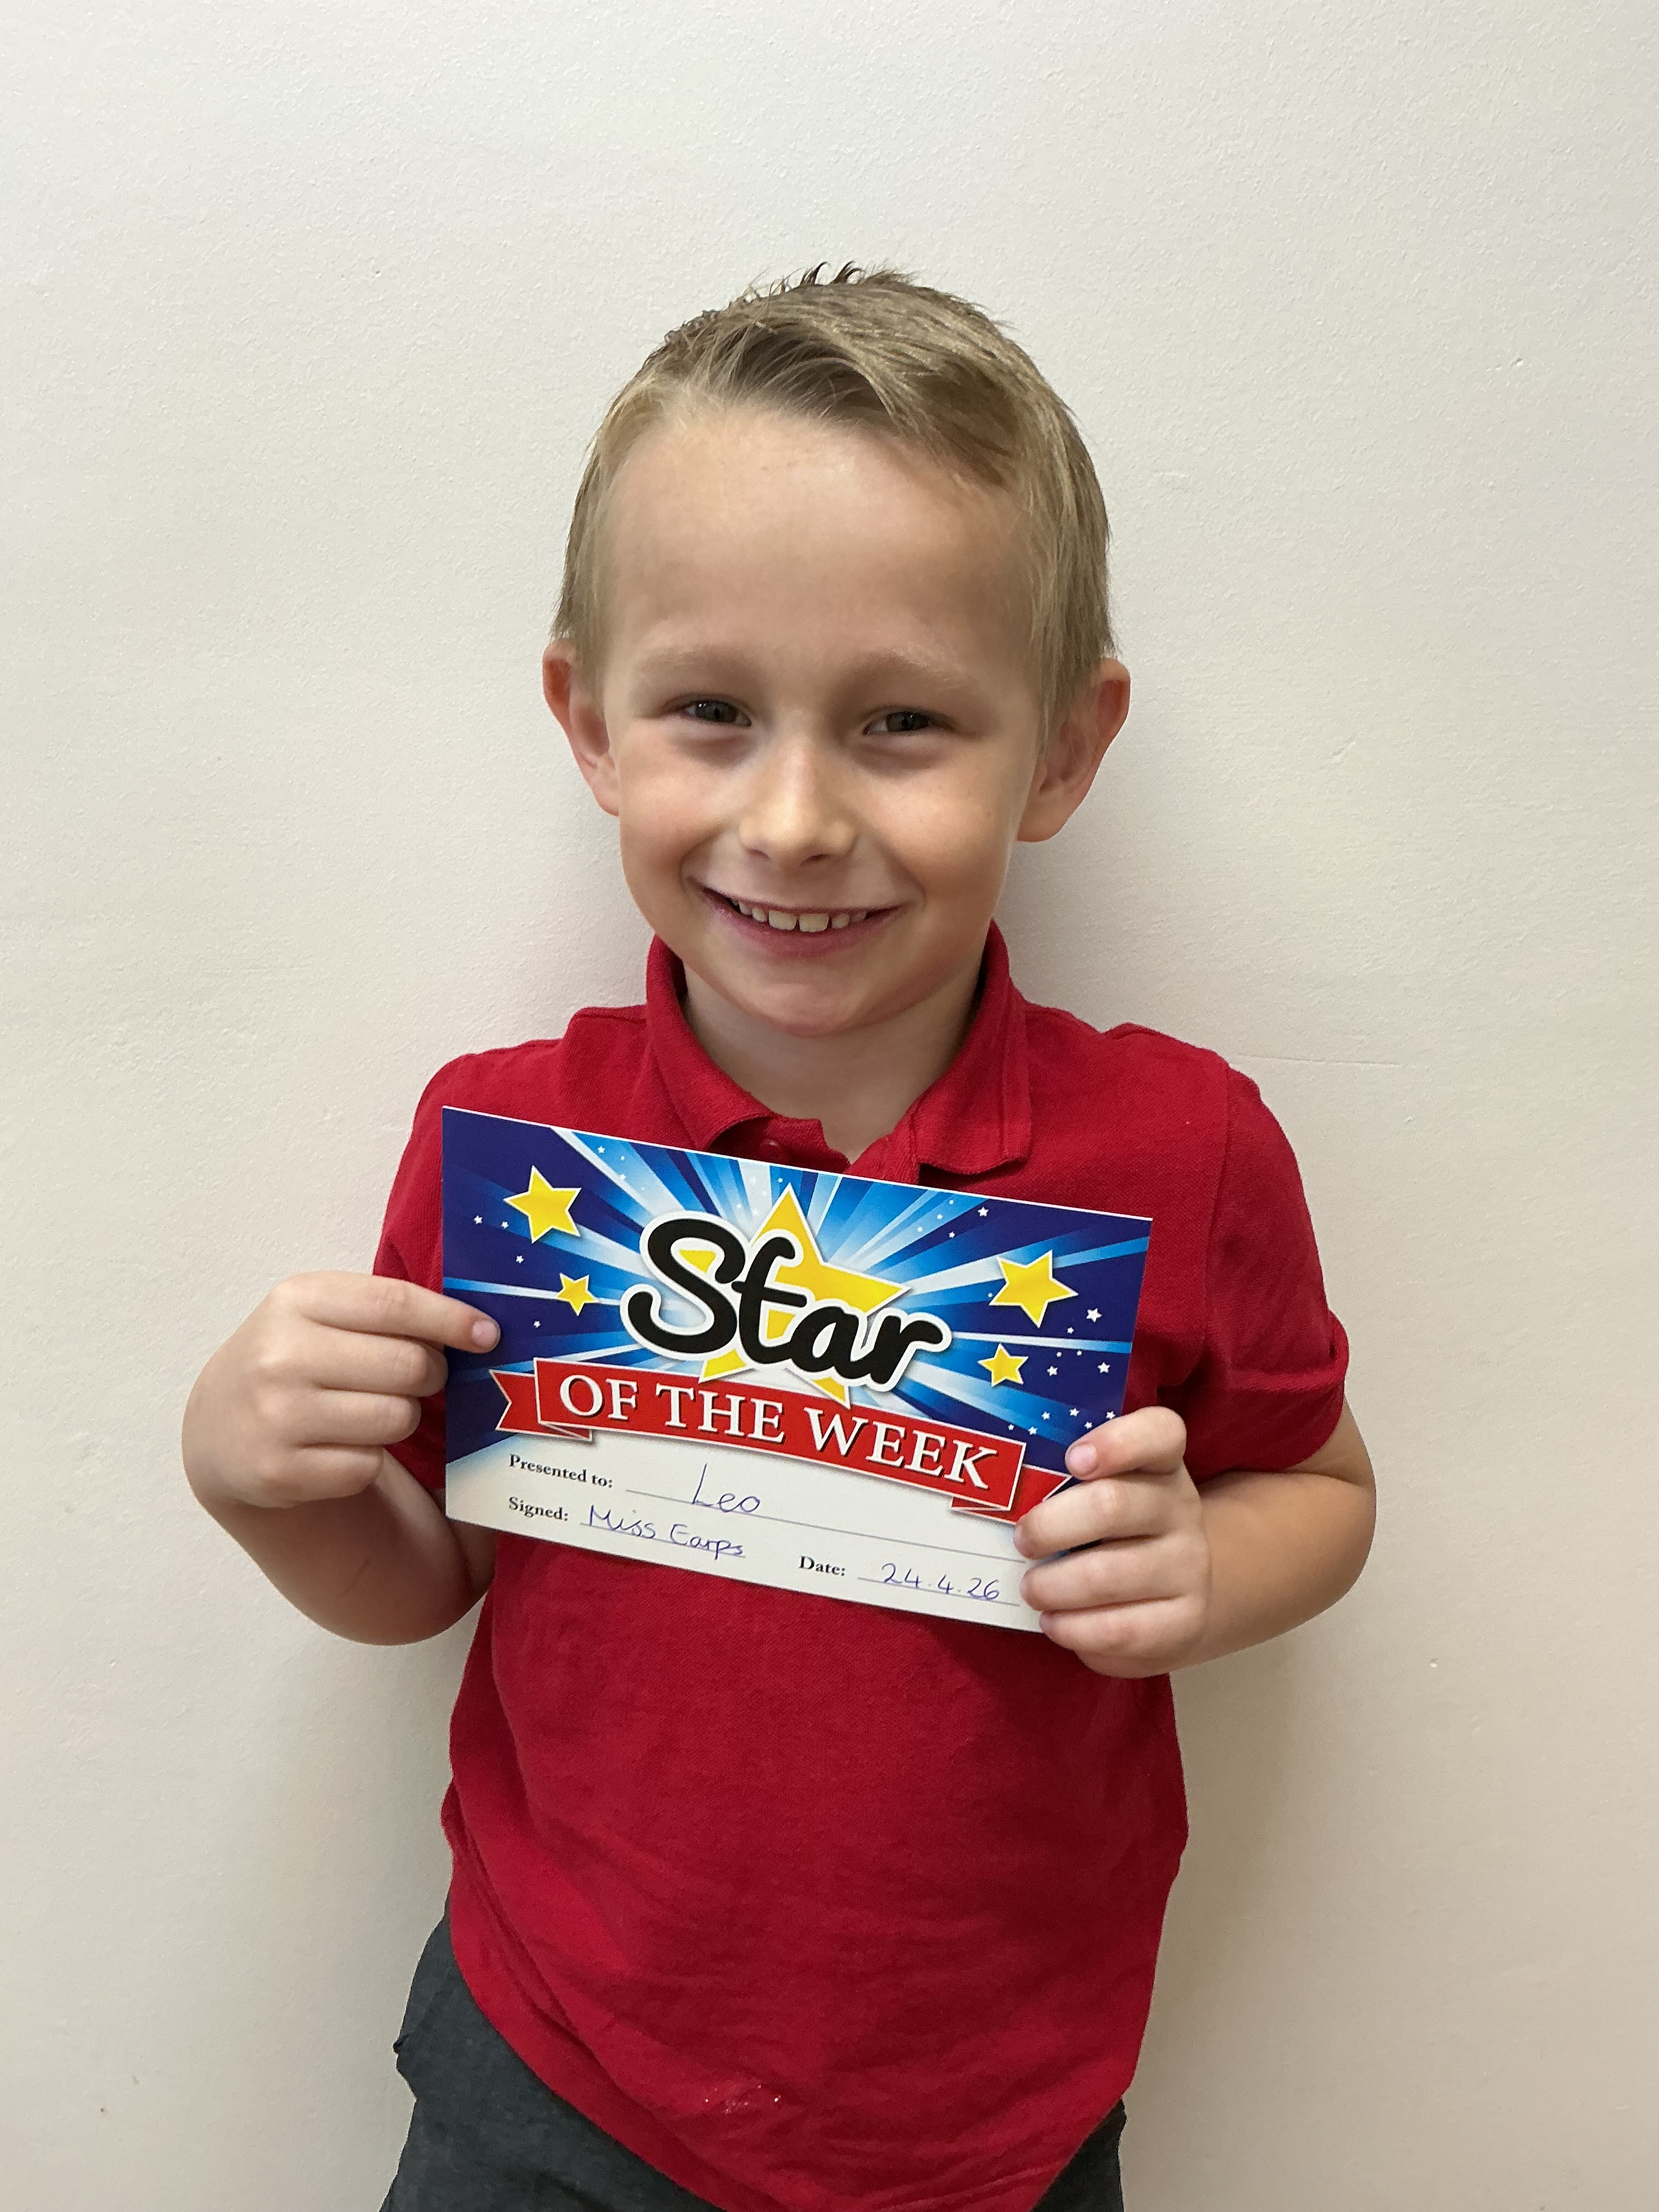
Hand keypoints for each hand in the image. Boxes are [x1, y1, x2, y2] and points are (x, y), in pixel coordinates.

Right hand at [182, 1272, 498, 1512]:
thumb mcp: (321, 1314)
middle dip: (430, 1373)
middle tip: (419, 1377)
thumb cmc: (293, 1360)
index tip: (488, 1334)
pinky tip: (340, 1446)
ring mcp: (276, 1417)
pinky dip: (369, 1459)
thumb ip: (385, 1309)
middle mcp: (280, 1356)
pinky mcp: (279, 1473)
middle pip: (408, 1365)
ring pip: (396, 1417)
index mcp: (296, 1300)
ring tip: (371, 1410)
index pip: (394, 1304)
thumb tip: (477, 1326)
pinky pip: (367, 1466)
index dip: (451, 1320)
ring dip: (401, 1417)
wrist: (217, 1428)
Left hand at [1013, 1407, 1209, 1676]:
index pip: (1158, 1433)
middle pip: (1113, 1506)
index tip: (1072, 1460)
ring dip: (1053, 1585)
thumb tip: (993, 1495)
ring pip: (1108, 1575)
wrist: (1175, 1593)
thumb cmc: (1114, 1532)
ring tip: (1030, 1589)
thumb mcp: (1099, 1494)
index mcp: (1160, 1463)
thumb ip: (1061, 1481)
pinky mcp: (1186, 1619)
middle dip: (1051, 1526)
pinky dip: (1074, 1628)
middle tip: (1022, 1541)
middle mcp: (1180, 1508)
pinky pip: (1121, 1629)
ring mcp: (1189, 1565)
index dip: (1117, 1442)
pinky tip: (1054, 1622)